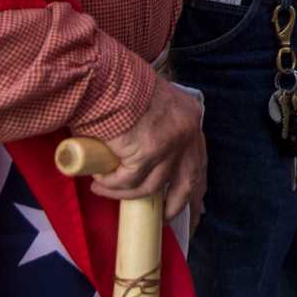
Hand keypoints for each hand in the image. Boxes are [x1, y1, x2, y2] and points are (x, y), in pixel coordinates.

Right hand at [89, 81, 205, 220]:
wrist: (103, 76)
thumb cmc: (119, 86)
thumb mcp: (151, 105)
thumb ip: (156, 125)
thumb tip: (146, 155)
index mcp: (190, 117)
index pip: (199, 158)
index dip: (195, 183)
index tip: (195, 203)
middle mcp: (187, 131)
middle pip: (189, 180)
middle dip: (177, 204)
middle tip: (165, 220)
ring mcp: (170, 144)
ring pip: (152, 186)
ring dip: (126, 194)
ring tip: (104, 188)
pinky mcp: (147, 153)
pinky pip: (128, 181)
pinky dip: (112, 186)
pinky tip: (98, 182)